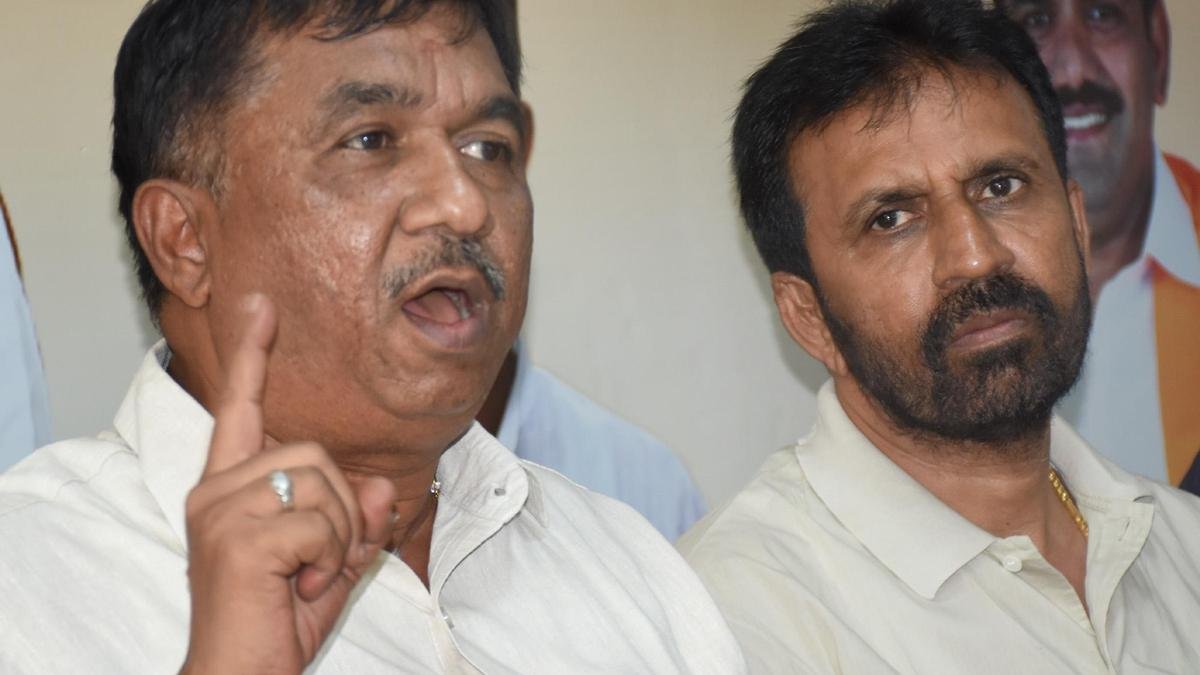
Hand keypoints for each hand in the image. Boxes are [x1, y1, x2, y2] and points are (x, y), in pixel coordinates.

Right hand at [180, 295, 395, 674]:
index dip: (253, 355)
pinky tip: (303, 584)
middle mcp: (215, 491)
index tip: (262, 306)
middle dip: (341, 508)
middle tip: (321, 559)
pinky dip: (331, 557)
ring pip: (320, 482)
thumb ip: (358, 521)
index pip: (241, 409)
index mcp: (228, 489)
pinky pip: (320, 522)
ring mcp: (221, 511)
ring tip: (309, 574)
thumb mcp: (333, 563)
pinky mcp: (237, 537)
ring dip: (338, 534)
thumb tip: (384, 488)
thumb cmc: (276, 621)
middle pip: (312, 452)